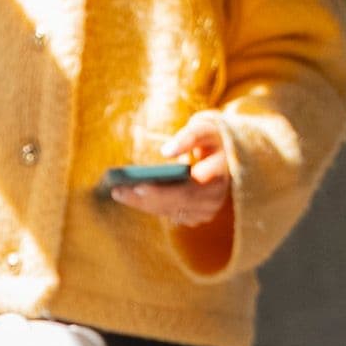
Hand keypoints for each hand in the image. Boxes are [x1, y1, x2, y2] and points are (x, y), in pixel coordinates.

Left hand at [110, 117, 234, 232]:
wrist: (226, 155)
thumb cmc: (210, 139)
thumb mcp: (203, 129)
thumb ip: (187, 137)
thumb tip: (166, 151)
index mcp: (221, 173)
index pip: (192, 186)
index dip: (164, 190)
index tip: (139, 186)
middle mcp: (217, 196)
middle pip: (177, 202)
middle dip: (147, 198)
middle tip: (119, 191)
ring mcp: (208, 210)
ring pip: (171, 211)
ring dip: (144, 204)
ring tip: (119, 193)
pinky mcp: (198, 216)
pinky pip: (170, 214)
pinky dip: (150, 206)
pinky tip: (131, 197)